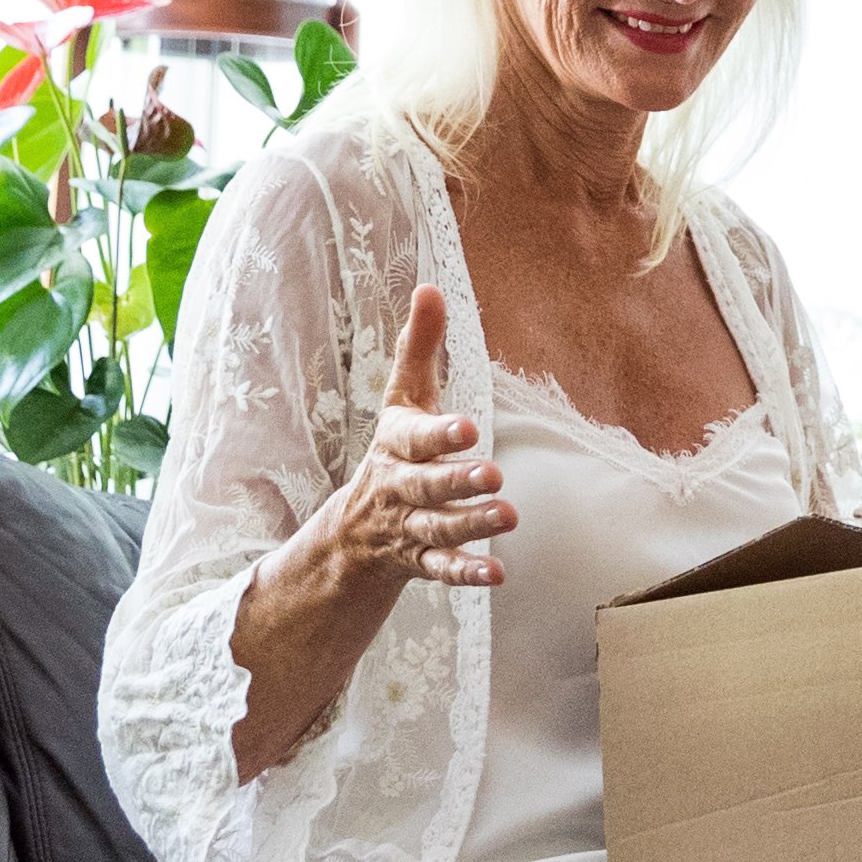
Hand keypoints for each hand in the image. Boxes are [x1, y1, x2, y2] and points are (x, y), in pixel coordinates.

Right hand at [320, 287, 509, 589]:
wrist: (354, 531)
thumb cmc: (394, 450)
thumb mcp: (402, 400)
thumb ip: (419, 348)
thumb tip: (430, 287)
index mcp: (396, 444)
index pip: (416, 437)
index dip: (440, 434)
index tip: (470, 427)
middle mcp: (400, 486)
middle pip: (426, 485)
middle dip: (457, 480)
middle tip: (493, 474)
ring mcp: (408, 527)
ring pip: (437, 528)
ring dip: (470, 524)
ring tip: (507, 517)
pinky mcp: (420, 560)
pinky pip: (441, 569)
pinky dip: (466, 573)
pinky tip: (497, 574)